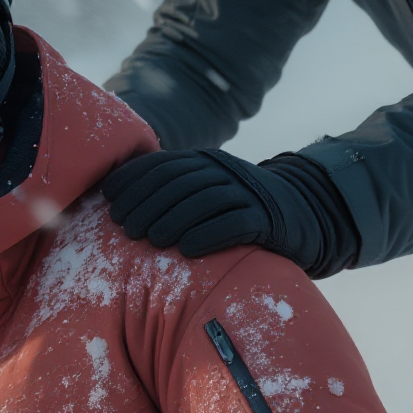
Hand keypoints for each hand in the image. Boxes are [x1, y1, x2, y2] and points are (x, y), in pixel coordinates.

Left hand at [100, 149, 357, 277]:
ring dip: (174, 219)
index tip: (109, 200)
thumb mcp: (206, 195)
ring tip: (152, 241)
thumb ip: (172, 194)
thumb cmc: (239, 213)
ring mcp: (248, 192)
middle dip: (148, 203)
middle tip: (125, 227)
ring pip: (205, 200)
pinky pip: (236, 223)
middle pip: (181, 182)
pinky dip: (209, 235)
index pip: (164, 164)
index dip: (134, 180)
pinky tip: (188, 250)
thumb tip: (118, 206)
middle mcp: (225, 171)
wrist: (303, 217)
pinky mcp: (267, 218)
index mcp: (206, 161)